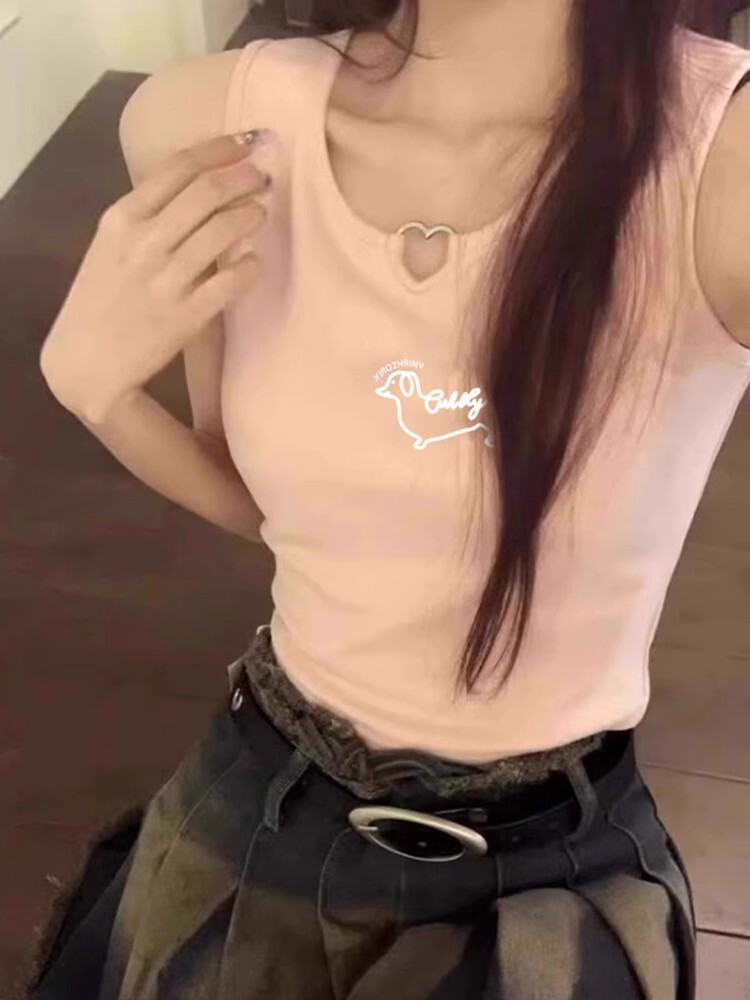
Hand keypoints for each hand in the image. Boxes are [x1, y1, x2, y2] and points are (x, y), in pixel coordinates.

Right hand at [40, 131, 270, 422]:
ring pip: (224, 230)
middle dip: (244, 177)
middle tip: (263, 176)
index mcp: (123, 217)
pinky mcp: (187, 314)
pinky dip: (251, 266)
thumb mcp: (111, 245)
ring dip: (252, 215)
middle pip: (208, 192)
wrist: (86, 362)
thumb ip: (148, 215)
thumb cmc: (101, 299)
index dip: (220, 149)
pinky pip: (233, 281)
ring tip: (262, 213)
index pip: (179, 167)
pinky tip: (256, 262)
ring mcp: (167, 278)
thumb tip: (198, 186)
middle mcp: (145, 242)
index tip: (246, 142)